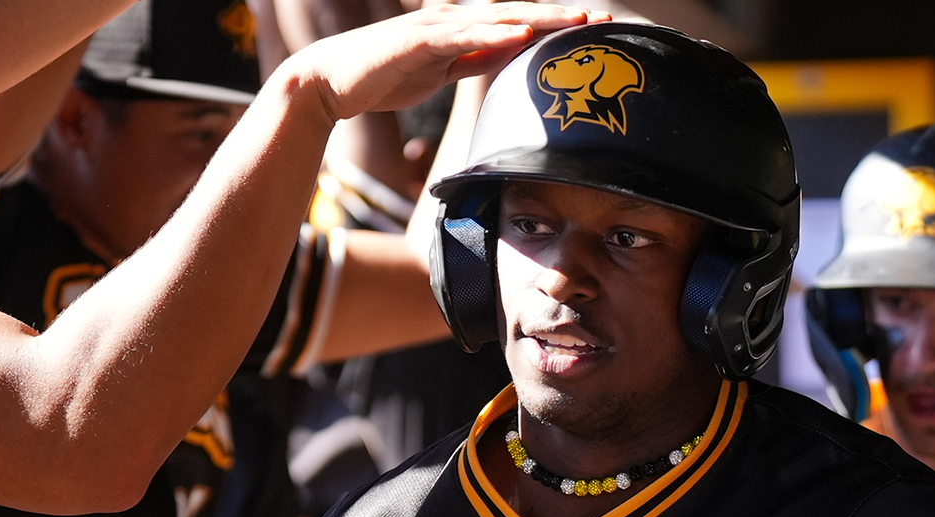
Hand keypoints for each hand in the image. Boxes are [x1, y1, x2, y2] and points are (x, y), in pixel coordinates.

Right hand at [288, 4, 604, 120]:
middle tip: (601, 17)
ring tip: (576, 18)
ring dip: (540, 17)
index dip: (556, 23)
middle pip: (518, 15)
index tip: (592, 27)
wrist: (333, 83)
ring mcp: (437, 28)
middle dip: (561, 15)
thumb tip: (510, 55)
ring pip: (499, 19)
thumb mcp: (442, 72)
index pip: (517, 24)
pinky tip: (524, 34)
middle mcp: (453, 20)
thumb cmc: (385, 77)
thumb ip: (474, 60)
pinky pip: (465, 36)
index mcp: (461, 29)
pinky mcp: (420, 42)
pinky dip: (496, 34)